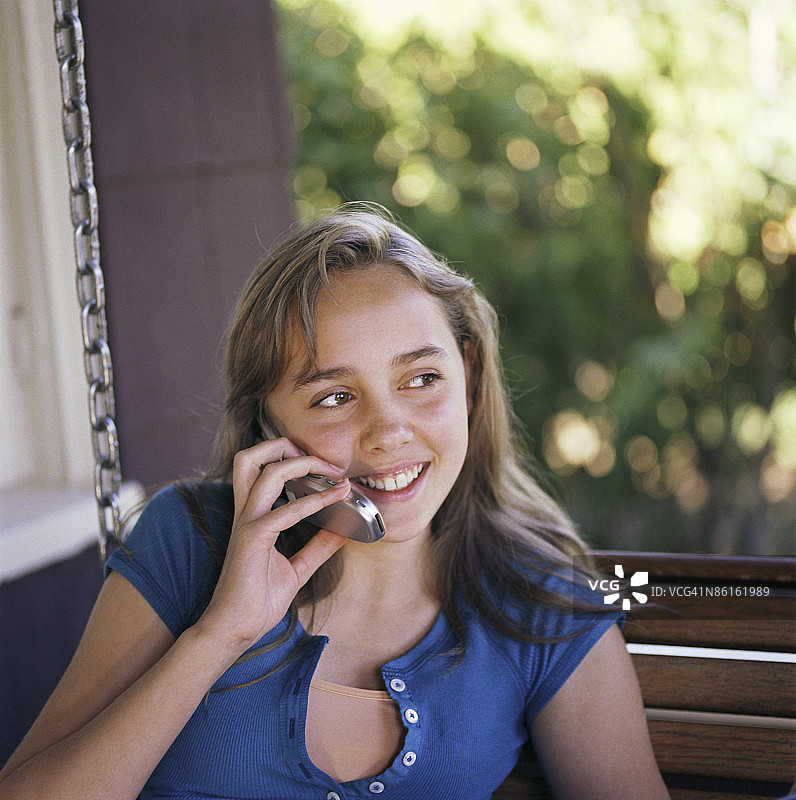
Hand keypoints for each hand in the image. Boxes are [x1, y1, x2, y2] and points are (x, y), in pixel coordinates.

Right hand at [195, 437, 348, 658]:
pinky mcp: (252, 540)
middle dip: (283, 444)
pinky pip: (285, 511)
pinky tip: (336, 498)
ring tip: (332, 470)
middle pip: (250, 456)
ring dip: (303, 464)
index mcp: (252, 515)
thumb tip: (344, 531)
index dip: (290, 456)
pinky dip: (314, 501)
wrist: (234, 630)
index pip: (260, 468)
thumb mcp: (297, 568)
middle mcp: (246, 513)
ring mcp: (247, 523)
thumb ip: (318, 547)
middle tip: (321, 456)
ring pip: (267, 472)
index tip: (327, 465)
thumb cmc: (257, 600)